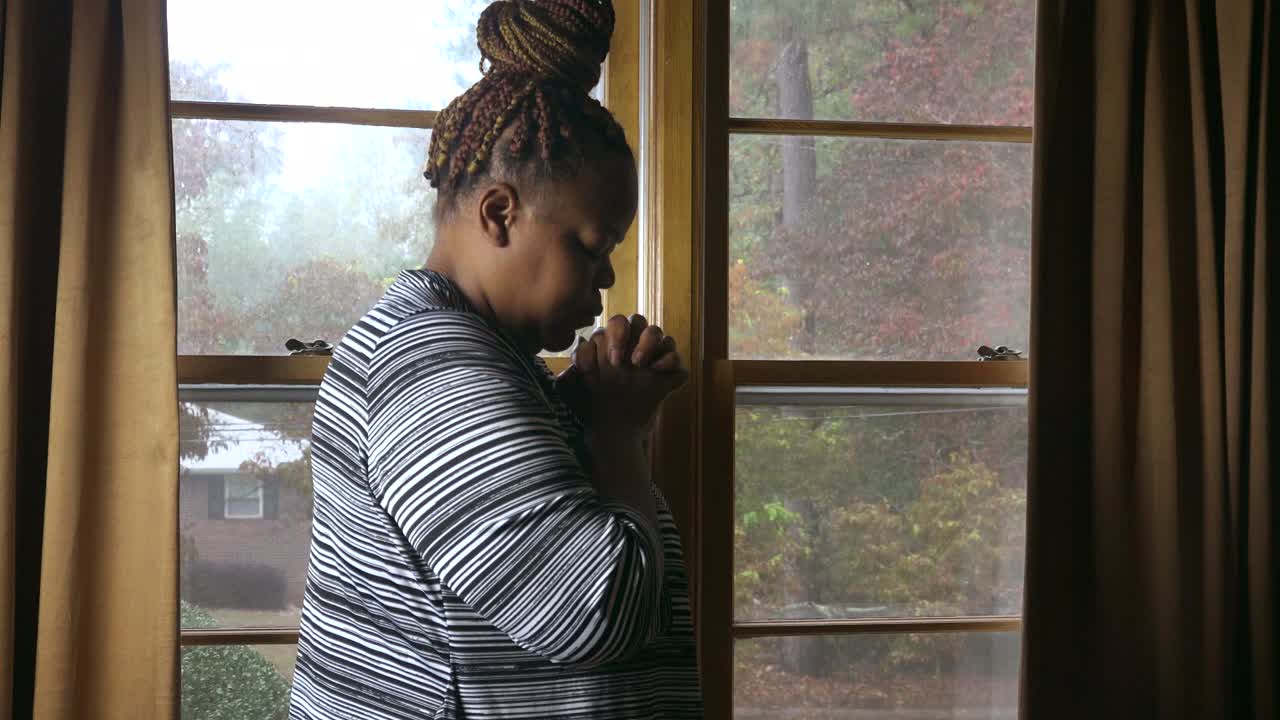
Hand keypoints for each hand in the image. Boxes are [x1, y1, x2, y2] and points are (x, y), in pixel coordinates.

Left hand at [557, 314, 687, 430]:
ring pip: (660, 335)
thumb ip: (579, 360)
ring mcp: (652, 362)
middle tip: (621, 361)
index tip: (611, 359)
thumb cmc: (592, 405)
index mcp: (613, 345)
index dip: (615, 335)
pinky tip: (657, 373)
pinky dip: (670, 362)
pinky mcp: (667, 379)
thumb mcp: (577, 384)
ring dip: (650, 343)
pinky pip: (677, 362)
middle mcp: (633, 348)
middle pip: (639, 321)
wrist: (611, 434)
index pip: (618, 323)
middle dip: (629, 334)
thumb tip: (583, 341)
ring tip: (640, 365)